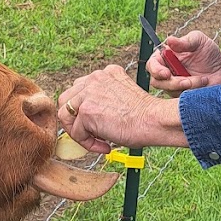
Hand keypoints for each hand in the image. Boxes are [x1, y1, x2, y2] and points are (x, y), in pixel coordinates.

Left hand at [58, 65, 186, 153]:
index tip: (97, 125)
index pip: (80, 90)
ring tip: (97, 142)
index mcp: (105, 74)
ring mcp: (88, 93)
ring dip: (79, 133)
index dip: (84, 110)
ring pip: (66, 115)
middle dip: (74, 120)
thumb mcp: (121, 99)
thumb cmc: (145, 116)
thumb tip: (87, 118)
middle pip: (67, 99)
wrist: (154, 120)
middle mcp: (94, 78)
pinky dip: (88, 144)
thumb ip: (104, 100)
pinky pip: (77, 132)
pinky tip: (105, 146)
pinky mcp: (86, 110)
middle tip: (89, 135)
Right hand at [146, 30, 220, 93]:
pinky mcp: (181, 96)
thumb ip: (184, 41)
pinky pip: (178, 99)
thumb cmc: (210, 53)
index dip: (156, 70)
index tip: (167, 73)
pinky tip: (202, 86)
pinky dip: (190, 93)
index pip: (152, 64)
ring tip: (202, 80)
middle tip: (188, 81)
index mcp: (166, 57)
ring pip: (169, 91)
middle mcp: (166, 71)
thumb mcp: (199, 41)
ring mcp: (173, 85)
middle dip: (172, 82)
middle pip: (157, 81)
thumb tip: (169, 40)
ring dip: (185, 87)